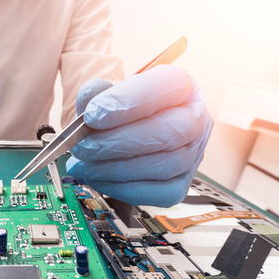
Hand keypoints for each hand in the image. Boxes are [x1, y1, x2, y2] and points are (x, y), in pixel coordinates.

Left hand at [66, 65, 212, 206]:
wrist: (117, 135)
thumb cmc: (116, 114)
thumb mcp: (103, 95)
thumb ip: (94, 93)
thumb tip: (90, 102)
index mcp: (181, 86)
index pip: (167, 85)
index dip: (128, 102)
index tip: (92, 115)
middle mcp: (195, 119)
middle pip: (172, 131)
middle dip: (120, 143)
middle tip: (84, 147)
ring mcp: (192, 155)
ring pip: (166, 165)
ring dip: (117, 169)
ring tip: (85, 165)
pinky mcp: (181, 184)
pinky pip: (160, 193)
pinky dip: (124, 188)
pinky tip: (99, 179)